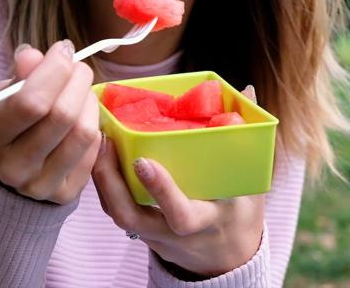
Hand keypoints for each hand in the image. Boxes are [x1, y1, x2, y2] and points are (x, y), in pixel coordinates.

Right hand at [0, 41, 101, 204]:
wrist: (6, 173)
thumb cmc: (6, 123)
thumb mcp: (2, 95)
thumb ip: (19, 75)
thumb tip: (34, 55)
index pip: (29, 102)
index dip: (54, 69)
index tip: (63, 50)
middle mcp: (12, 167)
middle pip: (62, 116)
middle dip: (78, 80)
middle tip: (78, 68)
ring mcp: (40, 186)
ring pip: (84, 133)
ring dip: (90, 101)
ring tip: (82, 91)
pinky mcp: (65, 195)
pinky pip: (94, 150)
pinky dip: (93, 124)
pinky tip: (82, 116)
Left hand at [92, 85, 262, 278]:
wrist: (224, 257)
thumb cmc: (237, 213)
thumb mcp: (250, 183)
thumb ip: (245, 139)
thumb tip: (246, 91)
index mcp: (206, 221)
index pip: (181, 215)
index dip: (162, 190)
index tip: (143, 162)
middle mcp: (172, 233)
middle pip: (131, 218)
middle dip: (112, 182)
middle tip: (107, 141)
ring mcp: (152, 234)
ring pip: (117, 213)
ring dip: (102, 178)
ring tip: (99, 140)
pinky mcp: (138, 230)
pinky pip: (116, 209)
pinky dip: (104, 182)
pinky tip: (100, 153)